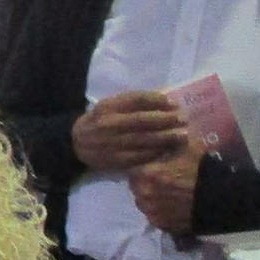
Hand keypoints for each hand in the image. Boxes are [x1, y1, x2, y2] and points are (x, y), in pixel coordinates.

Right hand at [71, 90, 187, 171]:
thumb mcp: (110, 105)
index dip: (158, 101)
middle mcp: (109, 124)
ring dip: (166, 138)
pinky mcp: (115, 160)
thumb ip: (133, 102)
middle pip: (143, 121)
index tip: (174, 104)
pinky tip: (167, 150)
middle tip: (183, 120)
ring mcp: (112, 143)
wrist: (76, 143)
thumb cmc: (99, 120)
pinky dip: (156, 152)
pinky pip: (139, 156)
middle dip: (166, 120)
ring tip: (182, 135)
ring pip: (143, 140)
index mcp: (108, 107)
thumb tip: (164, 100)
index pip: (137, 100)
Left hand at [128, 146, 204, 235]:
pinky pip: (155, 217)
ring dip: (150, 199)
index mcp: (146, 175)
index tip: (151, 167)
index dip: (143, 168)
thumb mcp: (187, 148)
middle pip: (137, 188)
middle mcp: (143, 195)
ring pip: (144, 203)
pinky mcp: (162, 225)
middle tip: (160, 181)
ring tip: (166, 195)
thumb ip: (170, 145)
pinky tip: (172, 207)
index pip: (133, 170)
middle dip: (145, 184)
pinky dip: (160, 212)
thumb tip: (163, 139)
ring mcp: (152, 212)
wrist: (222, 197)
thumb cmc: (203, 170)